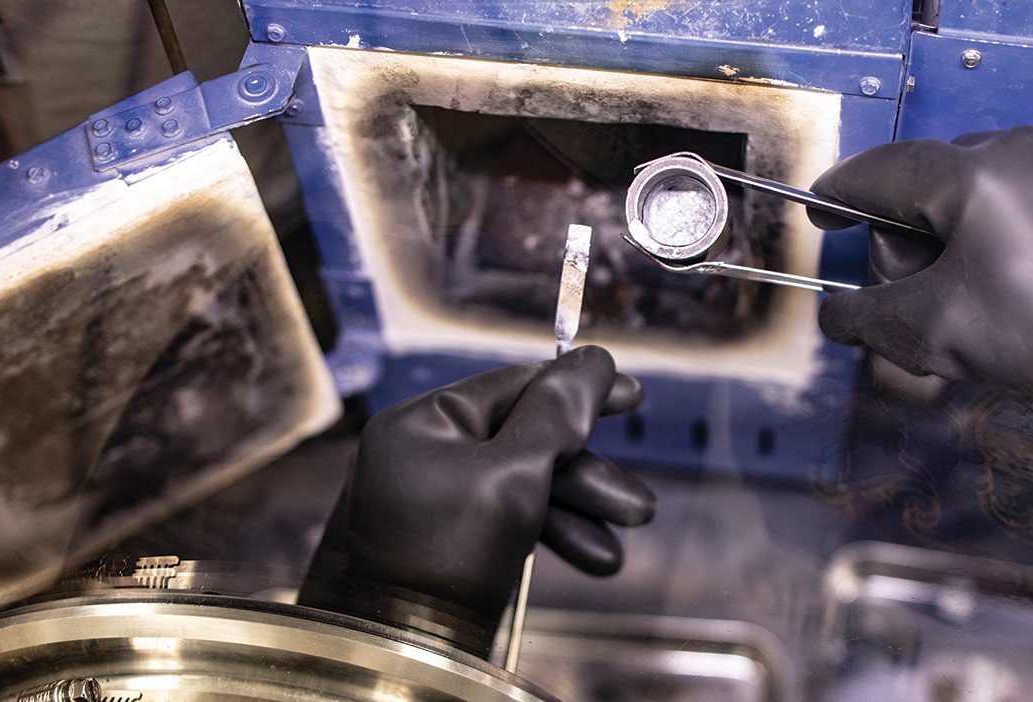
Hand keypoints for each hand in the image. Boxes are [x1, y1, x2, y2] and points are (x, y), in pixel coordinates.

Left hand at [303, 346, 653, 654]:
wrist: (395, 653)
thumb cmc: (444, 557)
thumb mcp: (514, 475)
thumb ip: (556, 415)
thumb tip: (593, 361)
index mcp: (422, 423)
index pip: (514, 386)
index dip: (578, 390)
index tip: (632, 395)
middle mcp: (420, 455)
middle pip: (523, 443)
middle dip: (586, 477)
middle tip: (638, 505)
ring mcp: (429, 500)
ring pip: (518, 488)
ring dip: (575, 514)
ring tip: (618, 549)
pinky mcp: (441, 543)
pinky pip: (502, 522)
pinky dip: (545, 537)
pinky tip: (592, 559)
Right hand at [810, 128, 1032, 701]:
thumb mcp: (932, 334)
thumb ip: (865, 316)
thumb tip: (836, 313)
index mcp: (973, 172)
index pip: (882, 170)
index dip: (842, 194)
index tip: (821, 214)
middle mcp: (1028, 151)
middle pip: (937, 182)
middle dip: (911, 238)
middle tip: (916, 300)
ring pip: (994, 193)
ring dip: (966, 241)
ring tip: (982, 308)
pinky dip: (1018, 241)